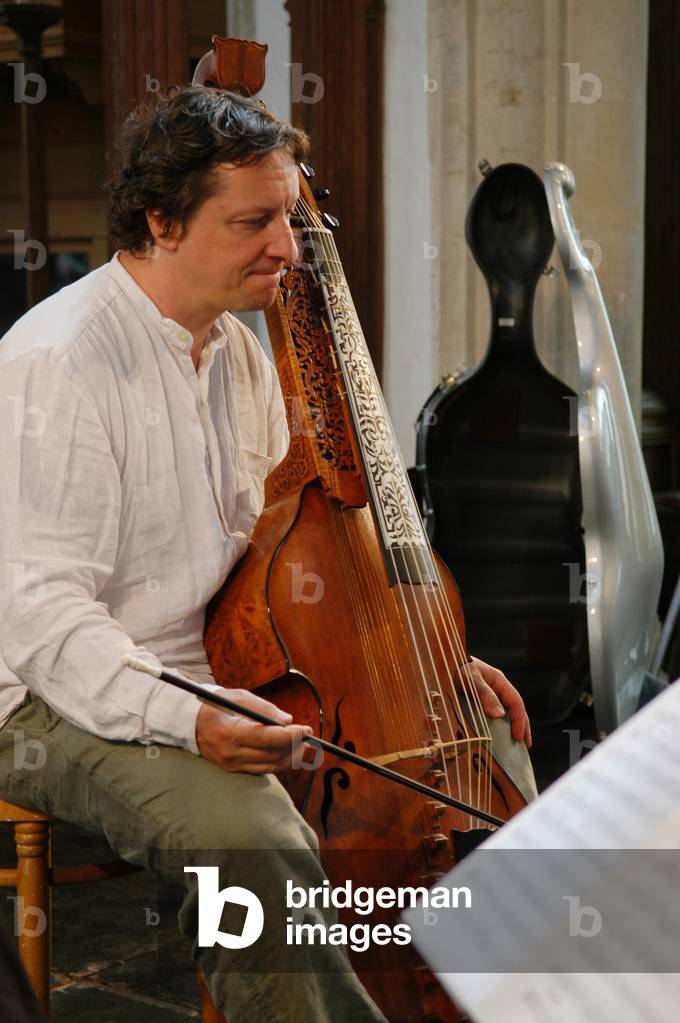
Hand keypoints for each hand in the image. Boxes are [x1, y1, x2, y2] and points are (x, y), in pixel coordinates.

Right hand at [195, 689, 312, 773]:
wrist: (189, 723)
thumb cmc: (216, 705)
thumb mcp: (239, 697)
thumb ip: (265, 709)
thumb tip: (289, 720)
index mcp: (231, 732)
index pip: (267, 739)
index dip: (290, 736)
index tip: (305, 729)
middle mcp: (231, 753)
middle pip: (271, 755)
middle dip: (295, 746)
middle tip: (308, 735)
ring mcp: (232, 764)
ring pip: (270, 766)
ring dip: (290, 757)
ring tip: (303, 745)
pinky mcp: (233, 769)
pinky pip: (262, 769)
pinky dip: (278, 762)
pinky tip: (287, 752)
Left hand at [456, 656, 531, 747]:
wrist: (442, 663)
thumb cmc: (457, 668)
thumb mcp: (471, 679)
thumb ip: (484, 694)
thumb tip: (499, 714)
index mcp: (498, 681)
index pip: (516, 702)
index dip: (520, 720)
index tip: (518, 737)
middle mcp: (496, 689)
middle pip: (514, 709)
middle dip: (521, 726)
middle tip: (525, 746)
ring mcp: (487, 696)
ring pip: (504, 713)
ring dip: (510, 728)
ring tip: (514, 746)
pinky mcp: (477, 702)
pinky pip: (490, 716)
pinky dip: (496, 727)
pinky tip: (496, 738)